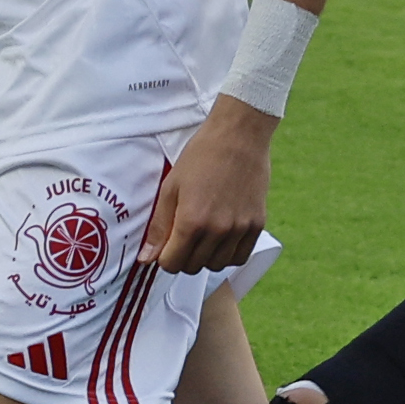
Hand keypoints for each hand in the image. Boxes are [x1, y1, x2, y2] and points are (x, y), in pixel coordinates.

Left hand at [147, 100, 274, 274]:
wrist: (238, 136)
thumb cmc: (201, 156)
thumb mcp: (170, 188)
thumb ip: (158, 227)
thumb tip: (147, 257)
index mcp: (192, 221)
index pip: (173, 263)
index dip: (165, 258)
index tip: (166, 248)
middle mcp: (218, 230)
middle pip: (194, 267)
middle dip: (183, 258)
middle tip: (182, 239)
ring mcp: (240, 229)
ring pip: (217, 265)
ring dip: (206, 258)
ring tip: (202, 237)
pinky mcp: (257, 225)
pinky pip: (240, 257)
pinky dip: (228, 254)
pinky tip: (221, 239)